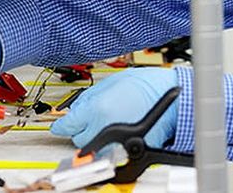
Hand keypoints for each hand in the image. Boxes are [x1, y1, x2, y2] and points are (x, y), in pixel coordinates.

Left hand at [50, 68, 178, 148]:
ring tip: (108, 123)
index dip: (62, 124)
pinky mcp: (127, 151)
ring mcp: (115, 143)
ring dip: (94, 138)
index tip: (60, 125)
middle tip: (92, 118)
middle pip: (77, 138)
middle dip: (81, 128)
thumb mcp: (112, 82)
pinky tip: (119, 130)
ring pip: (92, 148)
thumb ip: (89, 97)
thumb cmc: (149, 85)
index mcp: (96, 110)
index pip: (66, 124)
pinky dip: (111, 144)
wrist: (172, 98)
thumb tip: (76, 109)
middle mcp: (102, 129)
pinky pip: (110, 151)